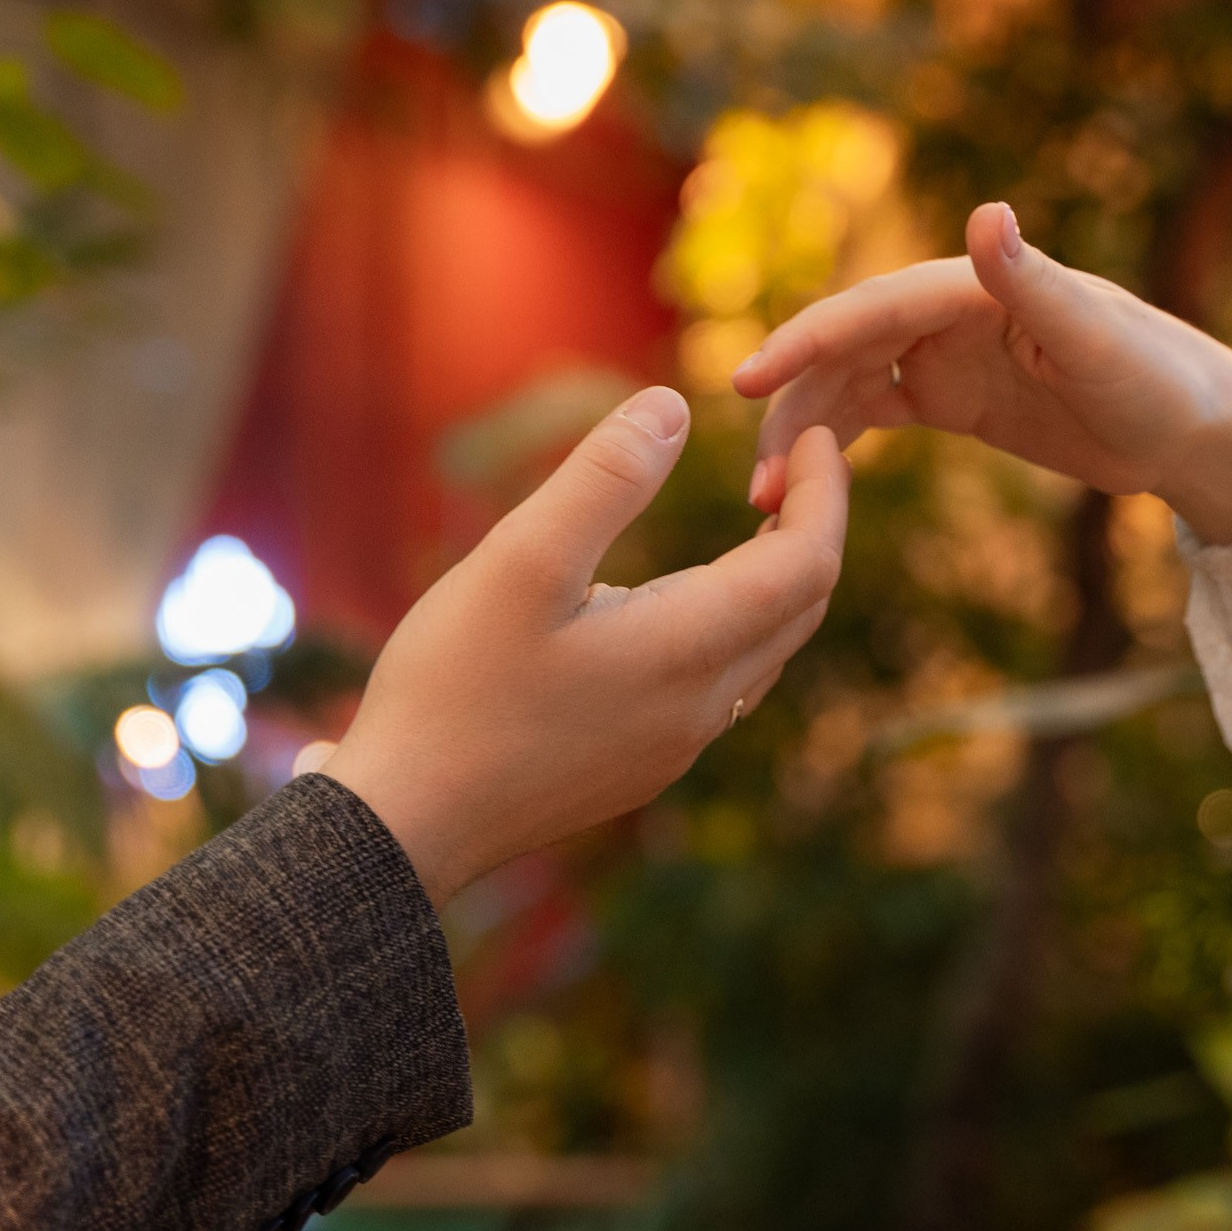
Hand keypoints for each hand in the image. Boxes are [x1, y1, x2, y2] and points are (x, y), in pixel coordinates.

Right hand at [326, 388, 847, 904]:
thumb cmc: (454, 688)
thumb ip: (603, 479)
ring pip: (768, 650)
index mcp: (688, 649)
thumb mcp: (520, 561)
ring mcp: (675, 747)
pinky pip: (724, 685)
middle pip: (803, 607)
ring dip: (777, 579)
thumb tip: (672, 407)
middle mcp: (702, 707)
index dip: (825, 490)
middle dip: (812, 526)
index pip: (808, 562)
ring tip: (752, 515)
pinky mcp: (643, 767)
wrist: (405, 823)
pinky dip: (736, 623)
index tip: (813, 433)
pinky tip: (682, 598)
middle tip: (787, 463)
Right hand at [734, 204, 1231, 546]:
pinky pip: (874, 410)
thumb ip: (1033, 280)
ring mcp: (947, 354)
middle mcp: (949, 311)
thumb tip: (987, 212)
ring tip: (768, 499)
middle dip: (791, 408)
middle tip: (757, 481)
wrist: (1197, 432)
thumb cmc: (1162, 380)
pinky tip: (800, 485)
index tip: (747, 382)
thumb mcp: (1097, 338)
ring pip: (848, 384)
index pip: (870, 309)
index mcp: (974, 286)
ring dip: (803, 433)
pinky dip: (833, 440)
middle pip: (844, 350)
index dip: (806, 342)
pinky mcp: (954, 397)